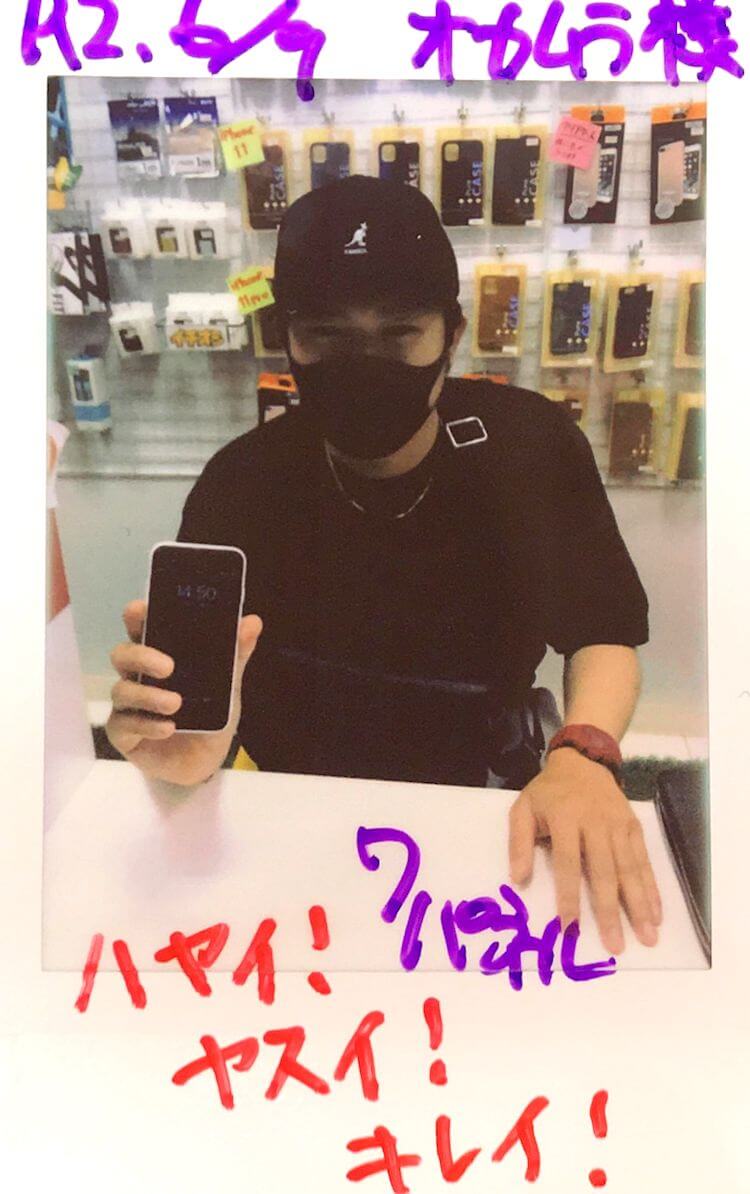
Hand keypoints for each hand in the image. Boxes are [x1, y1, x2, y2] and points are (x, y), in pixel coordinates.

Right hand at [105, 599, 262, 785]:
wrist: (207, 759)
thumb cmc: (210, 714)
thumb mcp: (228, 684)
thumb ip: (236, 654)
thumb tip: (253, 622)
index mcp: (159, 655)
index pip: (140, 629)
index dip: (136, 617)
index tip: (139, 610)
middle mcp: (138, 676)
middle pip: (122, 655)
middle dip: (141, 656)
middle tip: (169, 666)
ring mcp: (127, 705)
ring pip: (122, 690)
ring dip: (149, 695)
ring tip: (176, 704)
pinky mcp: (124, 733)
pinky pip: (124, 725)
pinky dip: (147, 725)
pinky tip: (167, 728)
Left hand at [508, 747, 661, 953]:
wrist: (583, 761)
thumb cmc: (548, 792)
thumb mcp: (523, 808)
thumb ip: (518, 843)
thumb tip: (517, 879)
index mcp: (564, 818)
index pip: (567, 862)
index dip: (568, 895)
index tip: (569, 927)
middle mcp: (595, 823)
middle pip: (604, 871)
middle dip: (611, 911)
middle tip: (616, 945)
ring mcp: (618, 825)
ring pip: (630, 869)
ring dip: (639, 905)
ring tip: (647, 936)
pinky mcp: (634, 827)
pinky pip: (644, 861)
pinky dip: (652, 888)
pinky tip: (656, 913)